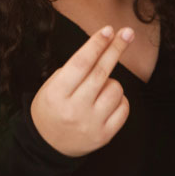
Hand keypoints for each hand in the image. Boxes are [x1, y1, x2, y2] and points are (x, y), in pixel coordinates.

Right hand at [30, 25, 131, 156]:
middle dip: (115, 49)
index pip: (80, 63)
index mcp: (57, 94)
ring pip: (115, 89)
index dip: (96, 44)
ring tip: (98, 89)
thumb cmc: (51, 108)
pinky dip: (119, 99)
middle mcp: (74, 109)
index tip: (108, 30)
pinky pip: (124, 108)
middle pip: (101, 72)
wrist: (48, 145)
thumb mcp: (52, 86)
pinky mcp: (104, 135)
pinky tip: (107, 101)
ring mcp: (91, 124)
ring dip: (111, 82)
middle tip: (127, 32)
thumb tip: (104, 46)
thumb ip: (75, 70)